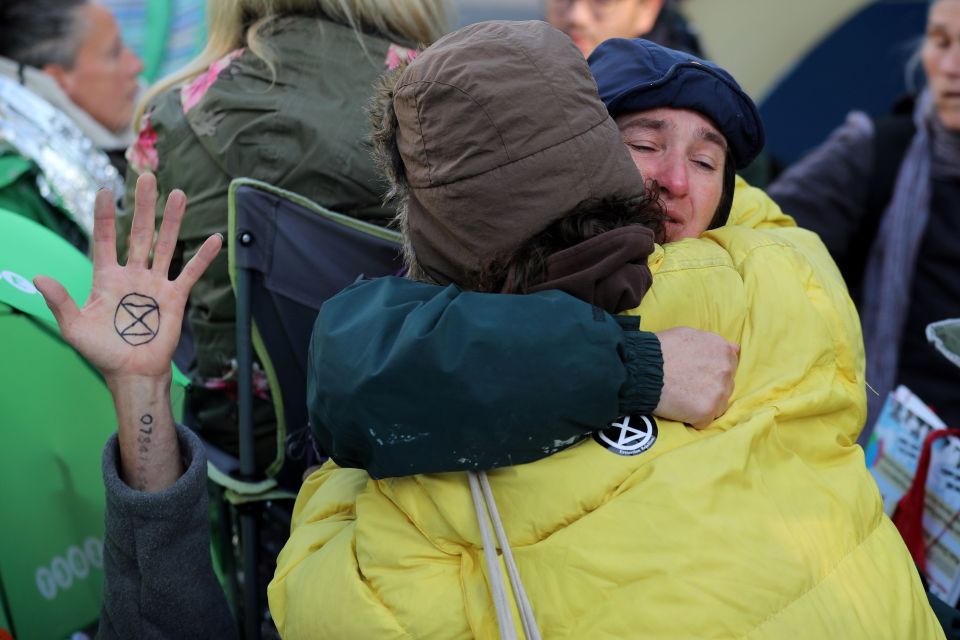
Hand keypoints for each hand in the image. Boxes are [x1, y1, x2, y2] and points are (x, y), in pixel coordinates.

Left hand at [34, 174, 219, 383]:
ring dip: (172, 221)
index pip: (103, 239)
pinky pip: (191, 272)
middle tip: (148, 178)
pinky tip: (214, 239)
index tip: (105, 192)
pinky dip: (203, 257)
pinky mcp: (175, 297)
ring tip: (178, 194)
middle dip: (143, 206)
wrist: (133, 372)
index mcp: (106, 278)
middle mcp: (132, 275)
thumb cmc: (102, 352)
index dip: (103, 216)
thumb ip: (60, 301)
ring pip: (165, 245)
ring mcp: (155, 284)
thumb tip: (39, 278)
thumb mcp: (74, 328)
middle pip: (138, 233)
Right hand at [654, 327, 738, 428]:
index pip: (729, 365)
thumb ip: (712, 343)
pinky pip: (704, 420)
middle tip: (687, 386)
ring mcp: (718, 392)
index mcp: (723, 350)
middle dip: (709, 388)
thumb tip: (736, 349)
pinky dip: (693, 418)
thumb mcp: (688, 334)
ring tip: (682, 398)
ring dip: (703, 404)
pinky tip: (679, 408)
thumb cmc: (660, 349)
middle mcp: (726, 370)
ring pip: (718, 405)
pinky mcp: (707, 411)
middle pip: (725, 386)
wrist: (642, 369)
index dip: (711, 371)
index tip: (696, 373)